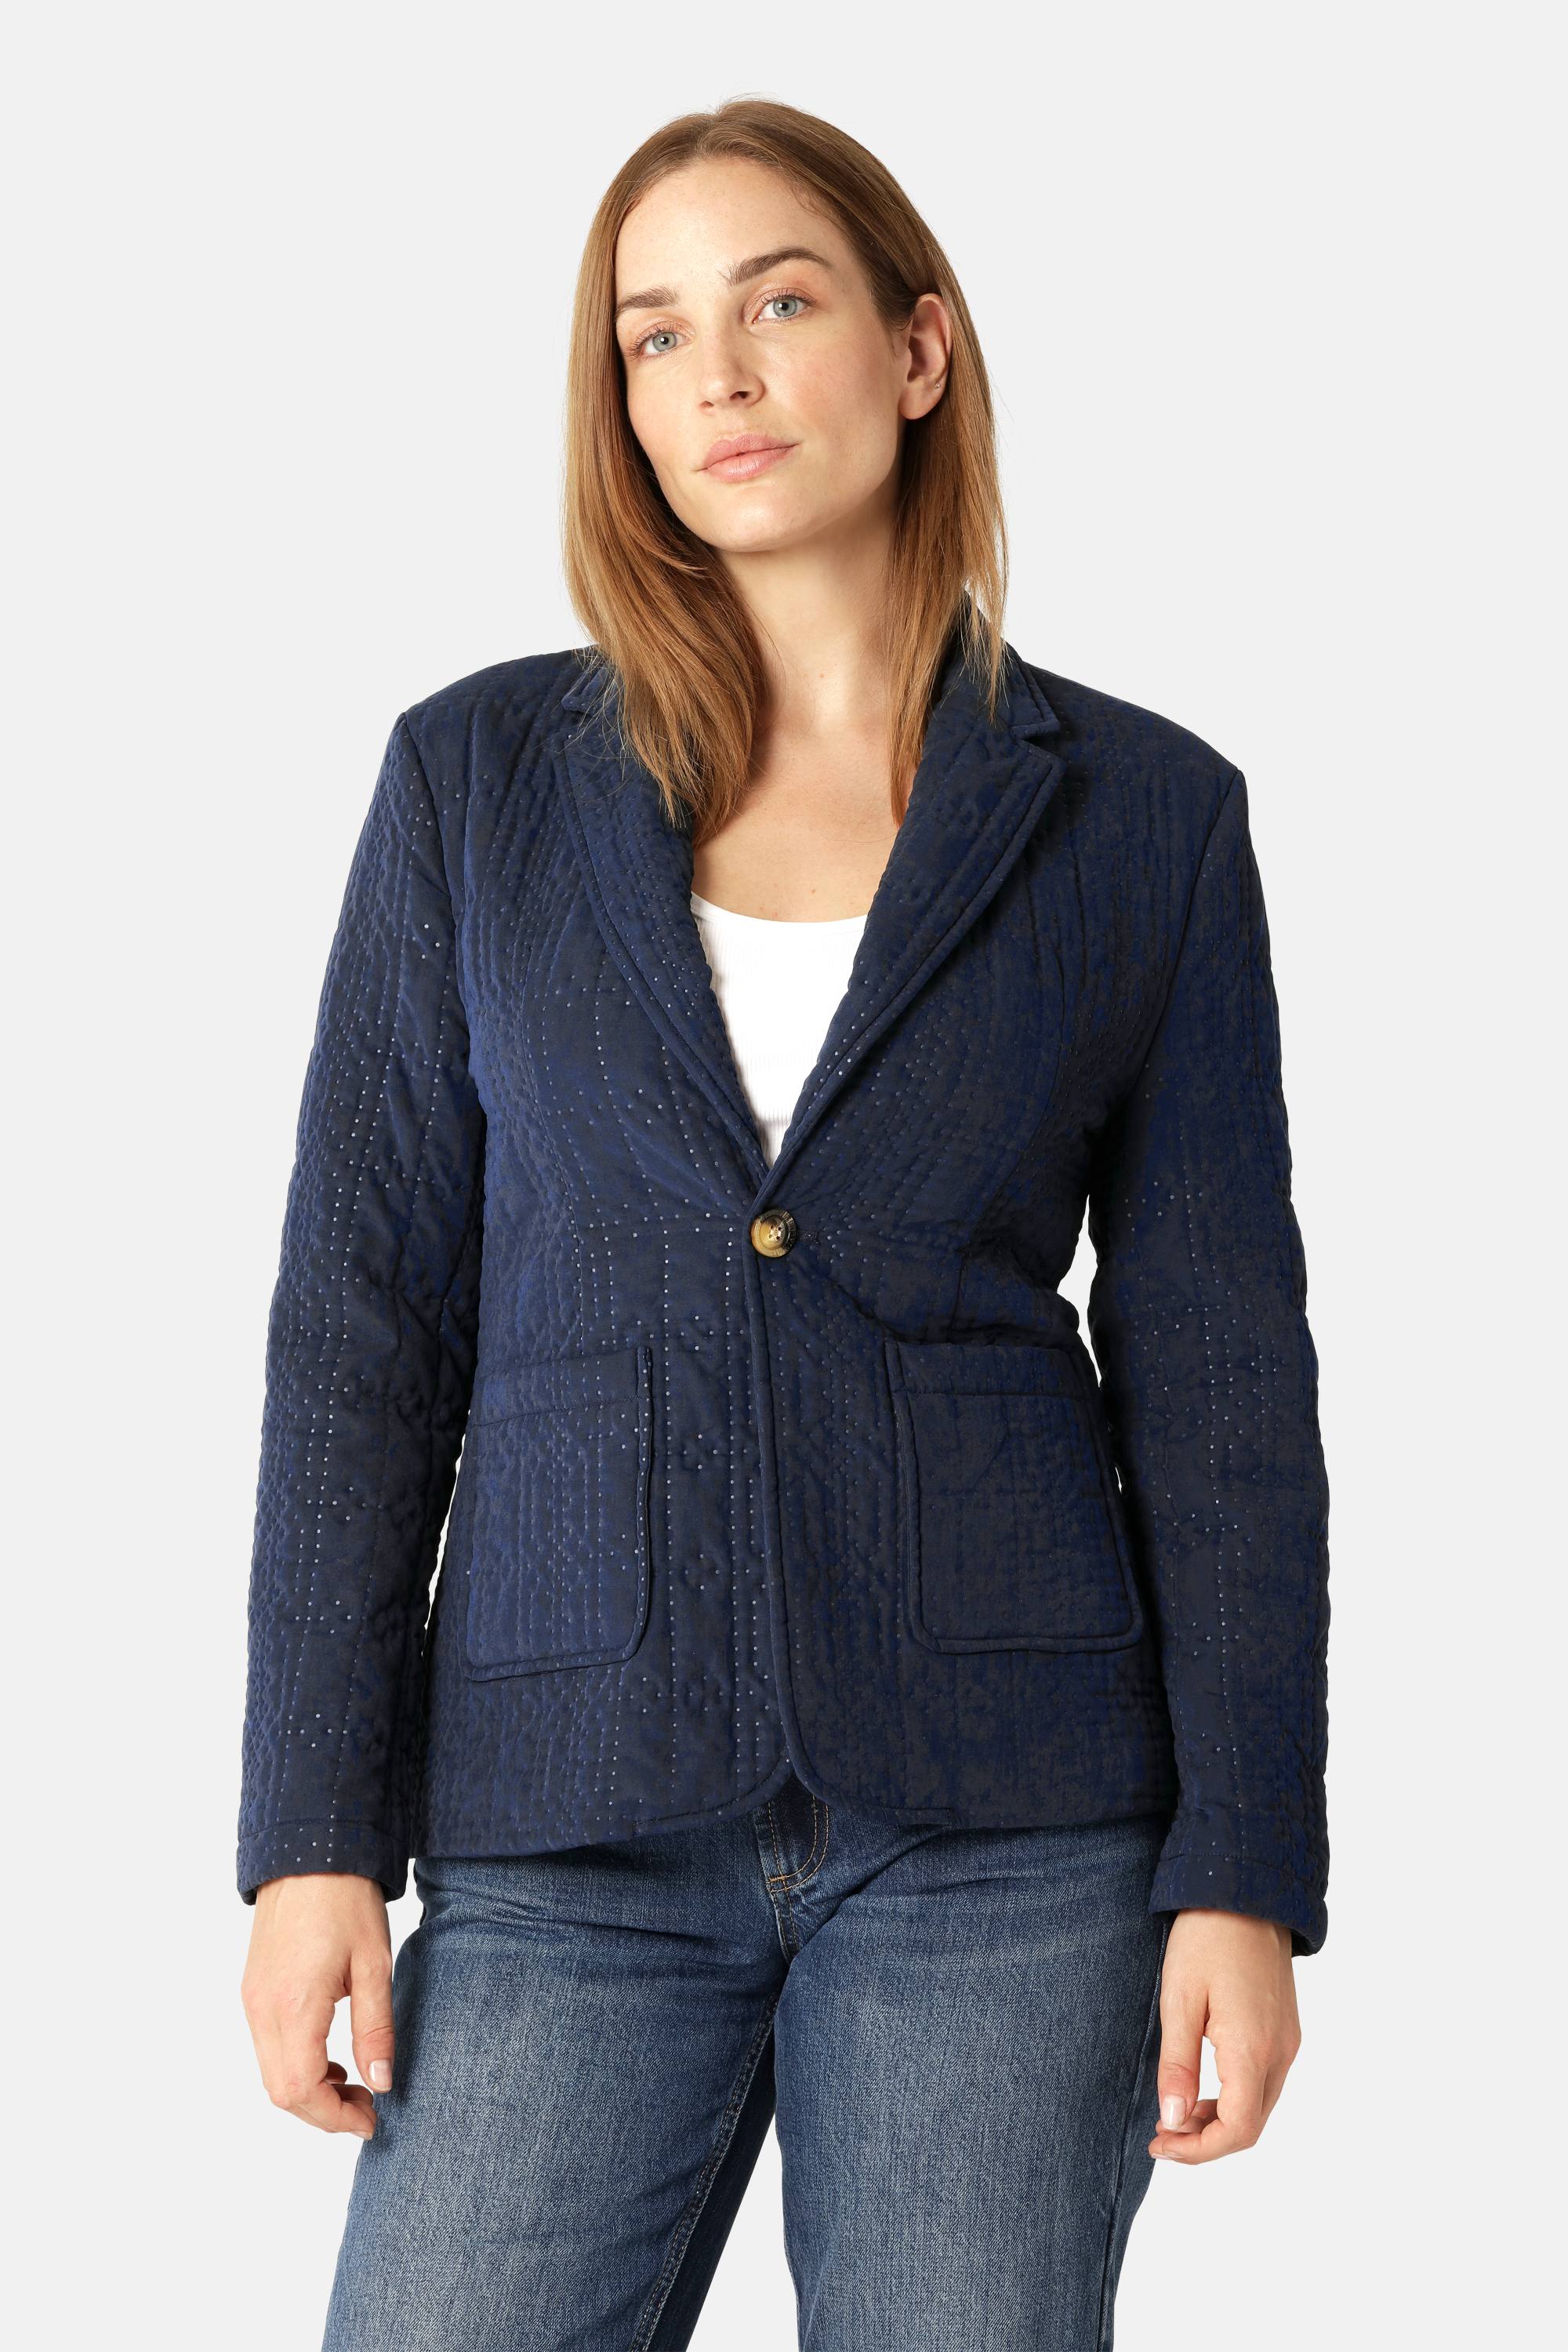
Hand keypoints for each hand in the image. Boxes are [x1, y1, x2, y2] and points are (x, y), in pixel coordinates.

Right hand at [241, 1873, 393, 2138]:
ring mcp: (253, 2000)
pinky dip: (296, 2065)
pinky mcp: (253, 1990)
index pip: (302, 2090)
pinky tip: (330, 2056)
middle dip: (323, 2112)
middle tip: (367, 2108)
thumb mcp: (374, 1964)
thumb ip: (375, 2029)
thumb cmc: (345, 1899)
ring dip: (309, 2091)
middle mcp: (263, 2009)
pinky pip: (268, 2047)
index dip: (335, 2117)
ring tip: (355, 2083)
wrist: (310, 1849)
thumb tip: (382, 2084)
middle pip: (281, 2091)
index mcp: (293, 2005)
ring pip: (271, 2073)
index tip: (371, 2120)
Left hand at [1149, 1908, 1299, 2162]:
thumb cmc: (1206, 1938)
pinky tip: (1203, 2085)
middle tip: (1161, 2133)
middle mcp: (1280, 2052)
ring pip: (1259, 2106)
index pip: (1237, 2130)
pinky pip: (1264, 2081)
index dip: (1198, 2151)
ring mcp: (1288, 2041)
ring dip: (1219, 2119)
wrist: (1245, 1891)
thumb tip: (1174, 2120)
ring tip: (1176, 2112)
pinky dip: (1234, 2096)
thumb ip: (1178, 2065)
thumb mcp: (1179, 1999)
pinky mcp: (1285, 2029)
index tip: (1159, 2144)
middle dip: (1206, 2141)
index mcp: (1253, 2049)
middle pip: (1251, 2125)